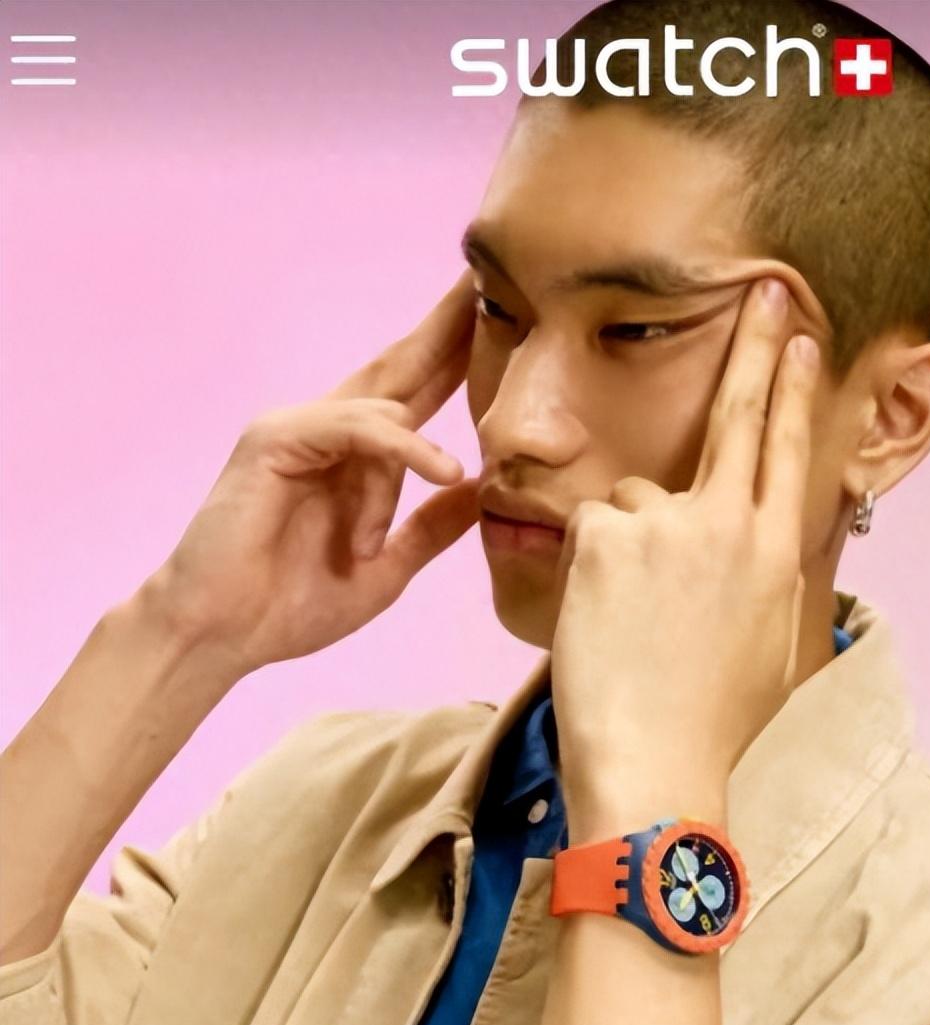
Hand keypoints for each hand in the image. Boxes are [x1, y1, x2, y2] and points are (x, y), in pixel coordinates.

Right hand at [143, 271, 481, 676]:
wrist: (220, 637)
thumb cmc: (291, 605)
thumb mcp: (388, 566)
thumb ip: (431, 528)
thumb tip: (483, 491)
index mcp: (358, 457)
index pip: (418, 392)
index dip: (460, 356)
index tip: (508, 323)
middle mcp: (330, 431)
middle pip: (401, 366)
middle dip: (449, 327)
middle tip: (492, 282)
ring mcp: (299, 429)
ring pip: (385, 402)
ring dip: (426, 434)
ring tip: (464, 452)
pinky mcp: (274, 439)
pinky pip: (354, 429)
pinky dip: (400, 447)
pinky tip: (439, 469)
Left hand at [549, 277, 818, 830]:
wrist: (656, 769)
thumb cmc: (711, 724)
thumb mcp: (766, 647)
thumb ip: (760, 577)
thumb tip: (756, 541)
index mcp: (773, 552)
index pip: (786, 447)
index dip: (791, 387)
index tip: (796, 336)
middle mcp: (729, 524)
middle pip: (738, 416)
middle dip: (755, 346)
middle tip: (766, 287)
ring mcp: (667, 526)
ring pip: (634, 500)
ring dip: (626, 547)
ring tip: (629, 624)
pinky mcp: (605, 537)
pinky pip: (589, 531)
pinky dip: (587, 569)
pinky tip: (598, 622)